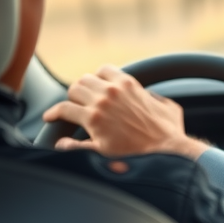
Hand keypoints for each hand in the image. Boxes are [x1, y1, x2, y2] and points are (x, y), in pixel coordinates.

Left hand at [42, 65, 208, 158]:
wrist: (166, 152)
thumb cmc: (170, 132)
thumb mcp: (168, 107)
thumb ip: (156, 99)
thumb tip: (152, 99)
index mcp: (129, 84)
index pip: (103, 70)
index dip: (98, 80)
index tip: (95, 89)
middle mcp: (111, 92)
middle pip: (82, 82)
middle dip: (80, 93)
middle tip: (79, 104)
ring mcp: (100, 108)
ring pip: (70, 95)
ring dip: (67, 103)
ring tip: (63, 113)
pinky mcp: (92, 126)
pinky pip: (64, 114)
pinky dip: (56, 117)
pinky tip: (52, 123)